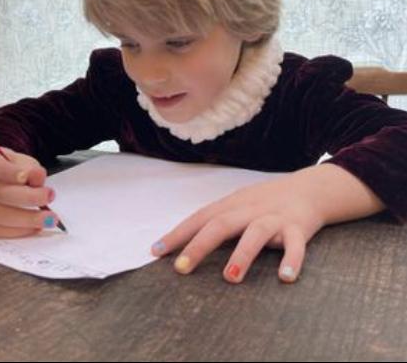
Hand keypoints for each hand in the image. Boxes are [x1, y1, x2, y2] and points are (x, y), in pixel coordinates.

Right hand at [0, 147, 58, 237]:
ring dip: (27, 219)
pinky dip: (18, 231)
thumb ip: (31, 168)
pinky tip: (35, 227)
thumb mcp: (24, 162)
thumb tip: (37, 177)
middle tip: (49, 197)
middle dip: (27, 197)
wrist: (2, 181)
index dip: (7, 171)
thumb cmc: (14, 169)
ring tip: (48, 218)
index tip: (27, 177)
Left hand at [151, 171, 324, 283]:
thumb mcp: (239, 205)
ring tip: (231, 277)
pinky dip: (292, 259)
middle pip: (222, 224)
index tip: (155, 252)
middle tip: (181, 268)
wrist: (309, 189)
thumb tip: (182, 242)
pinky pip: (296, 244)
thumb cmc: (265, 202)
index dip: (178, 234)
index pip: (200, 218)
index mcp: (232, 205)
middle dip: (200, 245)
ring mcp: (274, 218)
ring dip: (243, 254)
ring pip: (257, 233)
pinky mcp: (299, 228)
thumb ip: (217, 220)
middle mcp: (250, 210)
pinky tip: (286, 277)